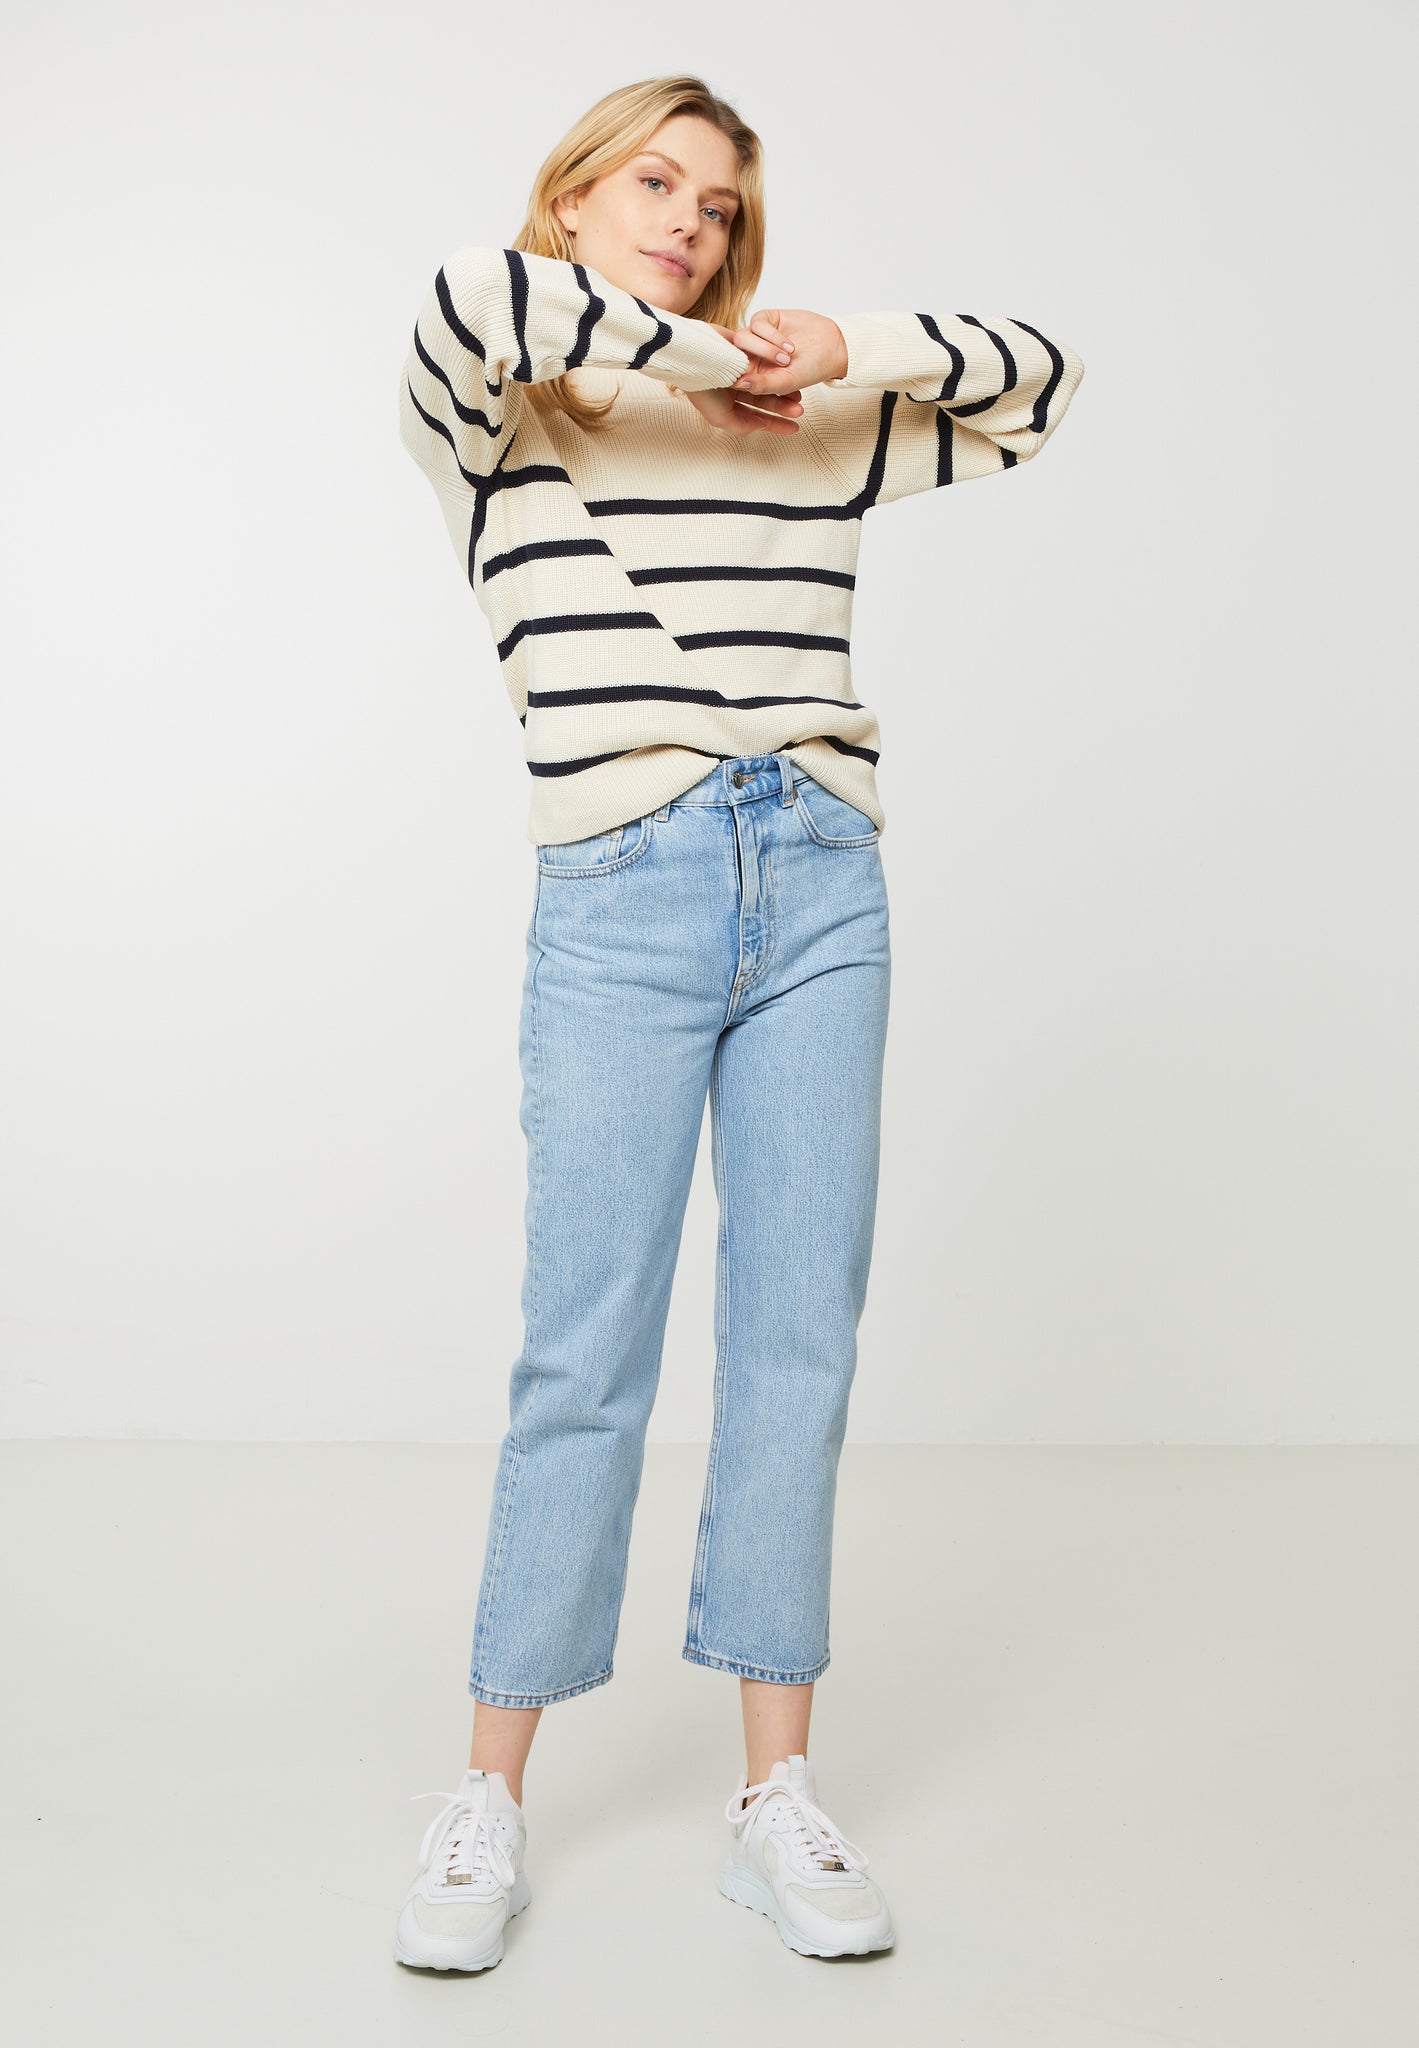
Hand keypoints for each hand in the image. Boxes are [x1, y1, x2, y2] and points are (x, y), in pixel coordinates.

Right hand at [683, 321, 804, 435]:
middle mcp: (734, 386)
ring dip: (783, 387)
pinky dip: (774, 363)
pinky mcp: (741, 347)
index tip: (794, 428)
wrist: (696, 355)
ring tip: (798, 392)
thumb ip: (741, 426)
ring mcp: (738, 367)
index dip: (776, 424)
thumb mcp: (721, 418)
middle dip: (783, 406)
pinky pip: (763, 356)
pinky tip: (788, 368)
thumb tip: (760, 424)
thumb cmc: (704, 387)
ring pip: (766, 379)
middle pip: (764, 399)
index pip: (756, 416)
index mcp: (727, 403)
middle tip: (800, 410)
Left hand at [725, 309, 847, 396]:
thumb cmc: (809, 371)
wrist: (831, 348)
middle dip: (758, 357)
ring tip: (788, 357)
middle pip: (733, 353)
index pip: (730, 372)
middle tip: (783, 363)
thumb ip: (761, 385)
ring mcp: (755, 336)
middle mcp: (749, 355)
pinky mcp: (765, 319)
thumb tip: (737, 384)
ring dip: (766, 347)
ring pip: (742, 337)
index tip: (742, 376)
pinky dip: (773, 335)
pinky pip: (757, 323)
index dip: (732, 373)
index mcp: (749, 374)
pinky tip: (790, 345)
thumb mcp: (786, 383)